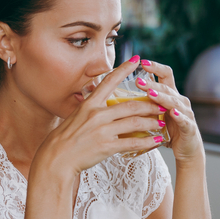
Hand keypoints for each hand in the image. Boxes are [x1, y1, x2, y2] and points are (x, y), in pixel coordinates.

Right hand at [37, 57, 165, 176]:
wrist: (56, 159)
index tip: (136, 59)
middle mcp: (97, 114)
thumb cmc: (66, 139)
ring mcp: (102, 130)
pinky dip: (147, 141)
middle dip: (150, 105)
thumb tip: (102, 103)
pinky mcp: (106, 146)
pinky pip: (132, 142)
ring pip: (135, 122)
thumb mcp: (76, 117)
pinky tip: (156, 140)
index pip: (109, 81)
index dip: (124, 69)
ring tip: (162, 122)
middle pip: (130, 106)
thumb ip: (91, 109)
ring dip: (152, 122)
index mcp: (89, 104)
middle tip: (162, 104)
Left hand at [135, 60, 202, 162]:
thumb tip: (118, 96)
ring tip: (151, 94)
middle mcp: (179, 101)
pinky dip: (179, 116)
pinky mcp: (189, 128)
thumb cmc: (167, 131)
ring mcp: (186, 114)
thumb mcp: (154, 115)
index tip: (142, 62)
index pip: (165, 75)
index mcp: (170, 95)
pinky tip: (172, 113)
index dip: (155, 67)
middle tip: (138, 81)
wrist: (186, 149)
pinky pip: (184, 120)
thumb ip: (143, 104)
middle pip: (167, 88)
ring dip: (162, 97)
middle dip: (152, 84)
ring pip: (175, 102)